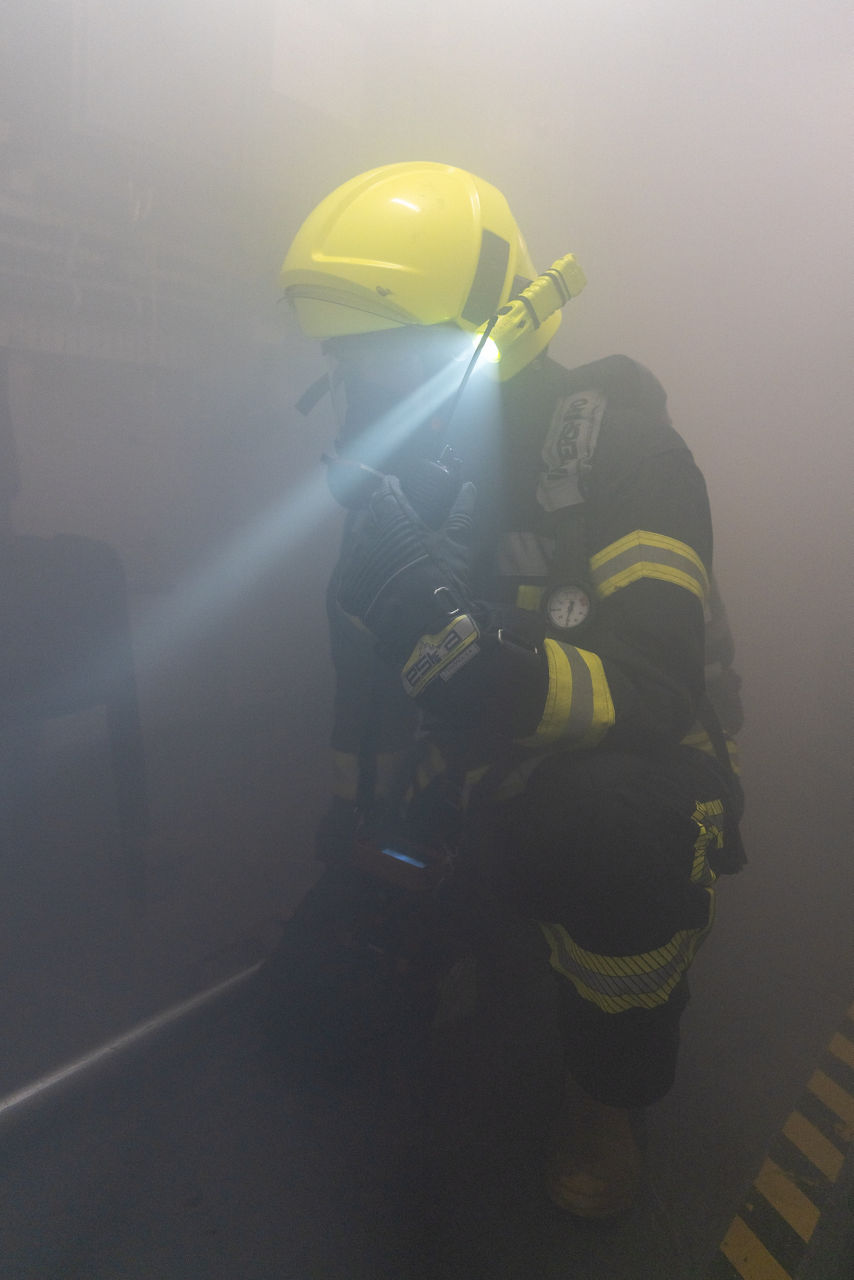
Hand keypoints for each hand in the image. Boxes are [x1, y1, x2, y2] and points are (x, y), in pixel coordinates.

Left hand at [336, 475, 477, 657]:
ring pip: (357, 543)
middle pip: (368, 516)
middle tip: (391, 520)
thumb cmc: (444, 579)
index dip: (389, 486)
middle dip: (378, 515)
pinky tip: (374, 575)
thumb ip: (460, 512)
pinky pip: (350, 571)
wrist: (428, 626)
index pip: (385, 492)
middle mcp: (371, 537)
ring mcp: (357, 563)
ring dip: (368, 542)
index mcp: (396, 522)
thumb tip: (469, 485)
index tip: (394, 484)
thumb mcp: (456, 544)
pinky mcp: (350, 588)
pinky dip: (360, 570)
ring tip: (382, 549)